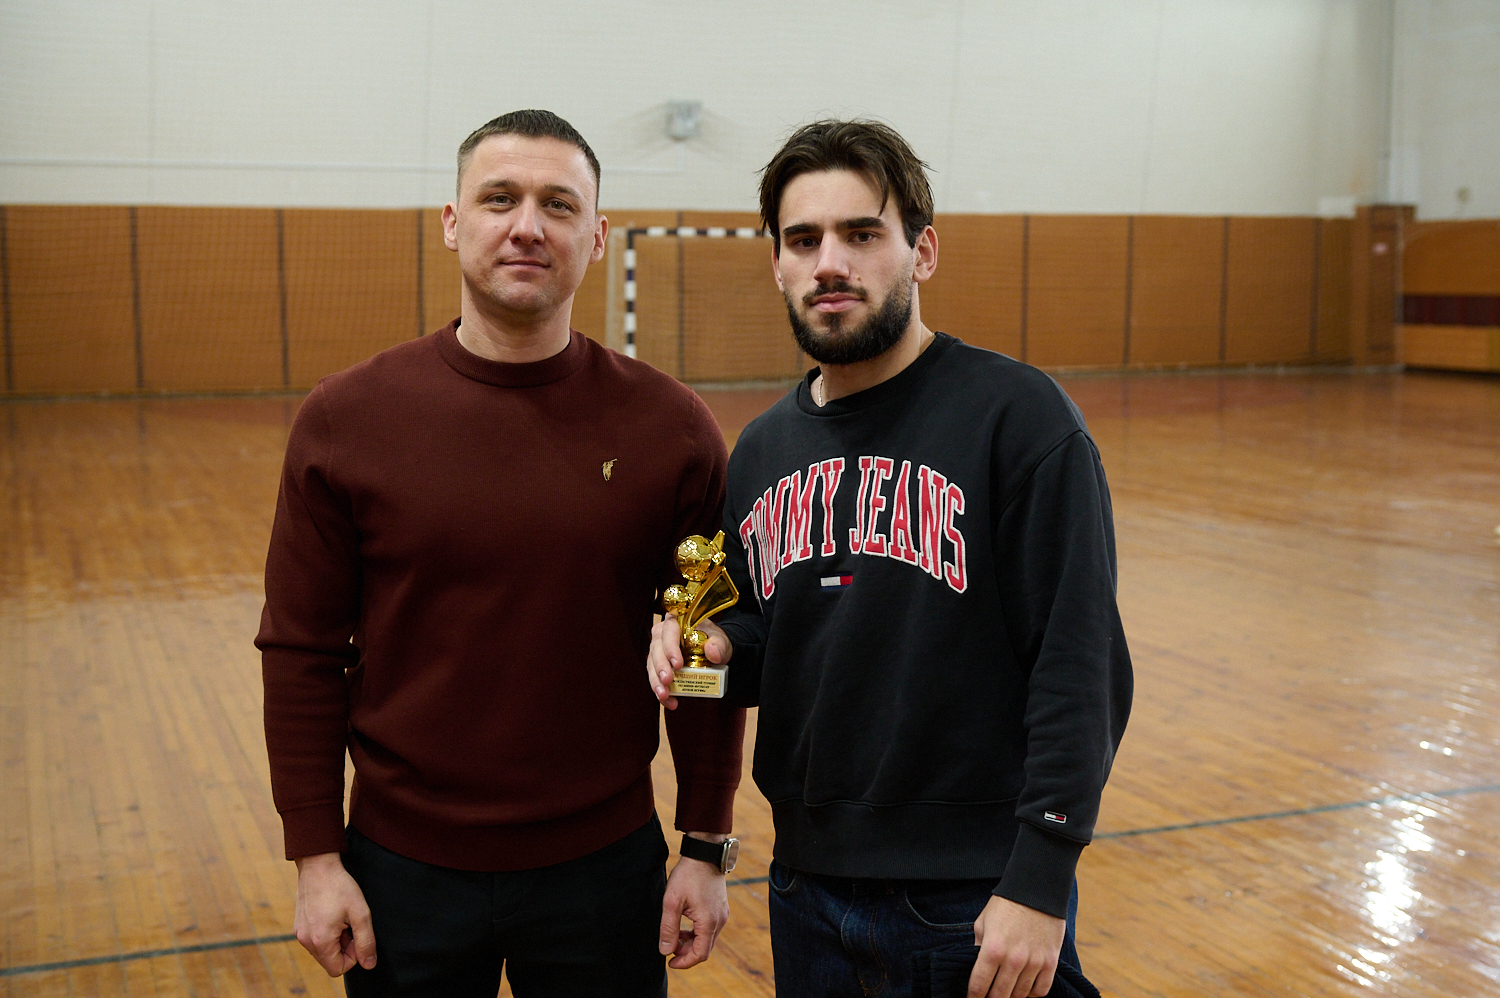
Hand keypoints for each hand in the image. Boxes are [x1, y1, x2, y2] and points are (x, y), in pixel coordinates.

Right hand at [293, 852, 376, 976]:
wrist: (318, 866)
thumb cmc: (340, 887)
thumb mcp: (360, 913)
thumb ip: (366, 941)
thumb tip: (369, 964)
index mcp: (320, 941)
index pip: (338, 969)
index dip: (353, 956)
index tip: (357, 935)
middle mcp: (305, 941)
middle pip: (329, 961)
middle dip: (344, 948)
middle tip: (350, 924)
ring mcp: (299, 933)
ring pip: (322, 951)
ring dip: (335, 940)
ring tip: (341, 918)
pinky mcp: (298, 926)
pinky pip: (315, 940)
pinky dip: (326, 933)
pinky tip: (332, 914)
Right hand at [648, 615, 732, 709]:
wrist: (712, 651)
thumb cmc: (713, 641)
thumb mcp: (720, 640)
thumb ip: (718, 644)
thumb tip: (713, 653)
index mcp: (676, 622)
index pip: (669, 631)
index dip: (670, 647)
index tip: (677, 664)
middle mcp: (662, 634)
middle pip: (656, 649)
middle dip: (660, 667)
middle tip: (667, 681)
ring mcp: (658, 651)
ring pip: (651, 666)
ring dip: (656, 682)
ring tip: (664, 696)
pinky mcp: (657, 666)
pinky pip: (655, 679)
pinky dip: (661, 691)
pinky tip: (669, 702)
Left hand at [657, 839, 729, 968]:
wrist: (704, 853)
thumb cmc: (688, 875)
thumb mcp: (672, 902)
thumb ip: (668, 928)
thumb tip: (665, 951)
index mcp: (708, 922)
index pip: (700, 955)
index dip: (684, 962)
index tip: (670, 962)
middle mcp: (720, 921)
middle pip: (705, 949)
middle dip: (686, 953)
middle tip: (669, 947)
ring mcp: (722, 914)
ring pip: (708, 939)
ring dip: (691, 943)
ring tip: (675, 936)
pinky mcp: (721, 908)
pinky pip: (710, 929)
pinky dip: (697, 933)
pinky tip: (685, 925)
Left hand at [968, 895, 1064, 997]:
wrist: (1037, 889)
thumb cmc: (1006, 905)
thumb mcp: (983, 922)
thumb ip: (977, 947)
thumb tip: (975, 967)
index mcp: (992, 949)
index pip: (978, 986)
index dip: (972, 997)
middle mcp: (1013, 960)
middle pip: (999, 996)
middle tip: (988, 997)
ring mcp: (1034, 962)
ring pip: (1020, 995)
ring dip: (1011, 997)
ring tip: (1005, 993)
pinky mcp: (1050, 961)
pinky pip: (1042, 990)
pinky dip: (1032, 994)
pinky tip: (1025, 989)